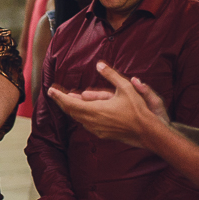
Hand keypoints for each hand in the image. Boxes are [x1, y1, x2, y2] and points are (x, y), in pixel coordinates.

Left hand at [47, 61, 164, 147]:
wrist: (148, 132)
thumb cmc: (138, 110)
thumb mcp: (126, 88)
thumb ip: (111, 75)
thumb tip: (99, 64)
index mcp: (95, 110)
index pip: (70, 103)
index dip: (59, 96)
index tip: (50, 90)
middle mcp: (92, 122)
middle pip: (71, 111)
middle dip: (62, 101)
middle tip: (54, 94)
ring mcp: (97, 130)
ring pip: (78, 119)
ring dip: (71, 109)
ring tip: (66, 101)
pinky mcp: (102, 135)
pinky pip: (86, 124)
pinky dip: (81, 116)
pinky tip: (82, 112)